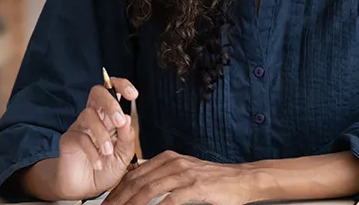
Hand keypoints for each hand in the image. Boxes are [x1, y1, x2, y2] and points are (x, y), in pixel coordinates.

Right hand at [54, 77, 138, 198]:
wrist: (87, 188)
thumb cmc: (107, 168)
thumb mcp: (124, 155)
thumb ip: (127, 137)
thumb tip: (127, 118)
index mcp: (110, 116)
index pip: (113, 90)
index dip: (122, 86)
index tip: (134, 94)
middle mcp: (95, 117)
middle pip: (97, 93)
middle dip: (110, 103)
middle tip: (119, 121)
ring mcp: (80, 126)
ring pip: (89, 114)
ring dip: (102, 134)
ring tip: (108, 152)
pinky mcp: (69, 139)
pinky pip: (80, 137)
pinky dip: (92, 151)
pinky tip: (98, 164)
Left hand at [103, 151, 259, 204]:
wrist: (242, 179)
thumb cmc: (213, 180)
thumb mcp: (184, 172)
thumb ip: (162, 174)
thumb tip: (138, 179)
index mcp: (168, 158)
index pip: (133, 174)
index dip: (116, 191)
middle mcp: (174, 163)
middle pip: (136, 182)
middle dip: (117, 200)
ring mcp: (185, 173)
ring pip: (148, 189)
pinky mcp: (196, 186)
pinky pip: (171, 199)